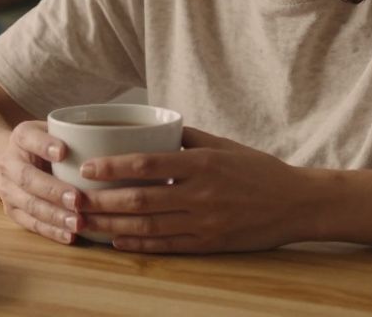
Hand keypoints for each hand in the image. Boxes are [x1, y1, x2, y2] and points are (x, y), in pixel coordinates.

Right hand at [0, 121, 83, 244]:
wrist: (18, 161)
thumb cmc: (50, 144)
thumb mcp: (57, 131)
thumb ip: (76, 134)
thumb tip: (115, 140)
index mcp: (21, 136)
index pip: (29, 138)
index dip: (44, 145)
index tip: (63, 152)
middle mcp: (8, 163)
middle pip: (27, 177)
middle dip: (53, 190)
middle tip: (77, 199)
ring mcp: (7, 189)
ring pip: (29, 204)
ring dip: (54, 216)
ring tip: (78, 223)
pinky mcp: (12, 211)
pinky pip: (31, 224)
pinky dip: (51, 231)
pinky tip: (70, 235)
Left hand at [76, 127, 316, 252]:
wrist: (297, 203)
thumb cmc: (258, 170)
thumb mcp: (223, 145)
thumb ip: (187, 137)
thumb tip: (152, 125)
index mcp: (201, 164)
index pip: (146, 163)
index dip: (112, 167)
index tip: (87, 168)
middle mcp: (199, 194)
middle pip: (139, 199)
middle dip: (102, 201)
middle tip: (74, 199)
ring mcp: (204, 222)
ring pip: (147, 226)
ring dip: (112, 225)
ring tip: (86, 222)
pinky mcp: (210, 244)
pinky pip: (166, 246)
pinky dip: (138, 244)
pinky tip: (116, 239)